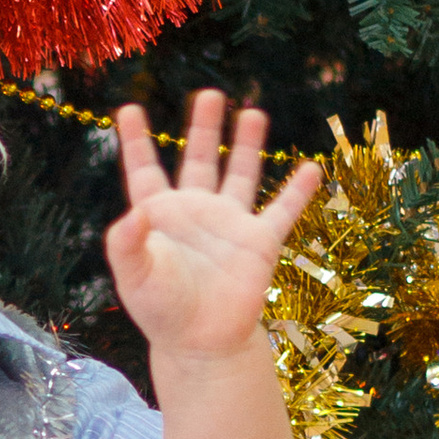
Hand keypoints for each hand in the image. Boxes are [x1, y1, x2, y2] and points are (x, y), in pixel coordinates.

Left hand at [105, 92, 322, 366]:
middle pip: (199, 158)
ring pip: (240, 174)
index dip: (136, 141)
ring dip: (246, 145)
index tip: (128, 109)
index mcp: (160, 215)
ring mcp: (229, 224)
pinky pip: (282, 211)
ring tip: (252, 112)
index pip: (145, 169)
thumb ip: (127, 245)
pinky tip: (311, 168)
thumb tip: (132, 213)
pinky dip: (297, 191)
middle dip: (204, 127)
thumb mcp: (135, 277)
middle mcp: (196, 212)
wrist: (202, 344)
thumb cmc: (162, 311)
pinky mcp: (259, 243)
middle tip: (210, 94)